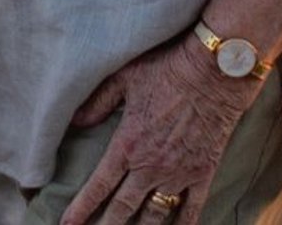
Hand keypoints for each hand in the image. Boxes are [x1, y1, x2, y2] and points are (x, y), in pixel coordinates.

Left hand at [60, 35, 260, 224]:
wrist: (213, 75)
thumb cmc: (165, 71)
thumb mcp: (121, 80)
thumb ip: (96, 103)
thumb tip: (73, 121)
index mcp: (127, 145)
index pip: (98, 186)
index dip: (81, 208)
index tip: (67, 224)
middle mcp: (150, 167)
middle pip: (123, 208)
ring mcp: (178, 174)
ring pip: (155, 214)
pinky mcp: (203, 175)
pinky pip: (192, 209)